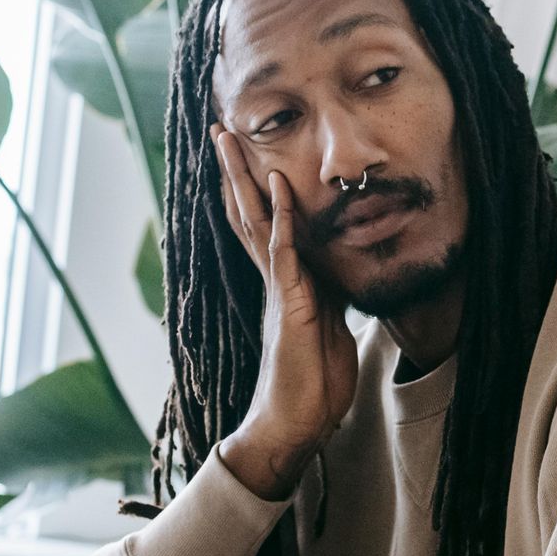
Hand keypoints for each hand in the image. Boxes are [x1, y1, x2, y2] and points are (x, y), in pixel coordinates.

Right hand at [211, 124, 358, 499]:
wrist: (297, 425)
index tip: (244, 153)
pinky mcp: (292, 308)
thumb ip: (328, 299)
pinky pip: (285, 257)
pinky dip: (284, 221)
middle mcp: (276, 281)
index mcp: (287, 284)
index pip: (265, 226)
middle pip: (249, 215)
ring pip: (257, 226)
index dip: (255, 190)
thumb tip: (337, 279)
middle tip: (219, 130)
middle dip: (235, 173)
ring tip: (232, 144)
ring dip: (246, 183)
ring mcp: (280, 292)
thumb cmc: (313, 384)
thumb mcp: (329, 329)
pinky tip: (278, 191)